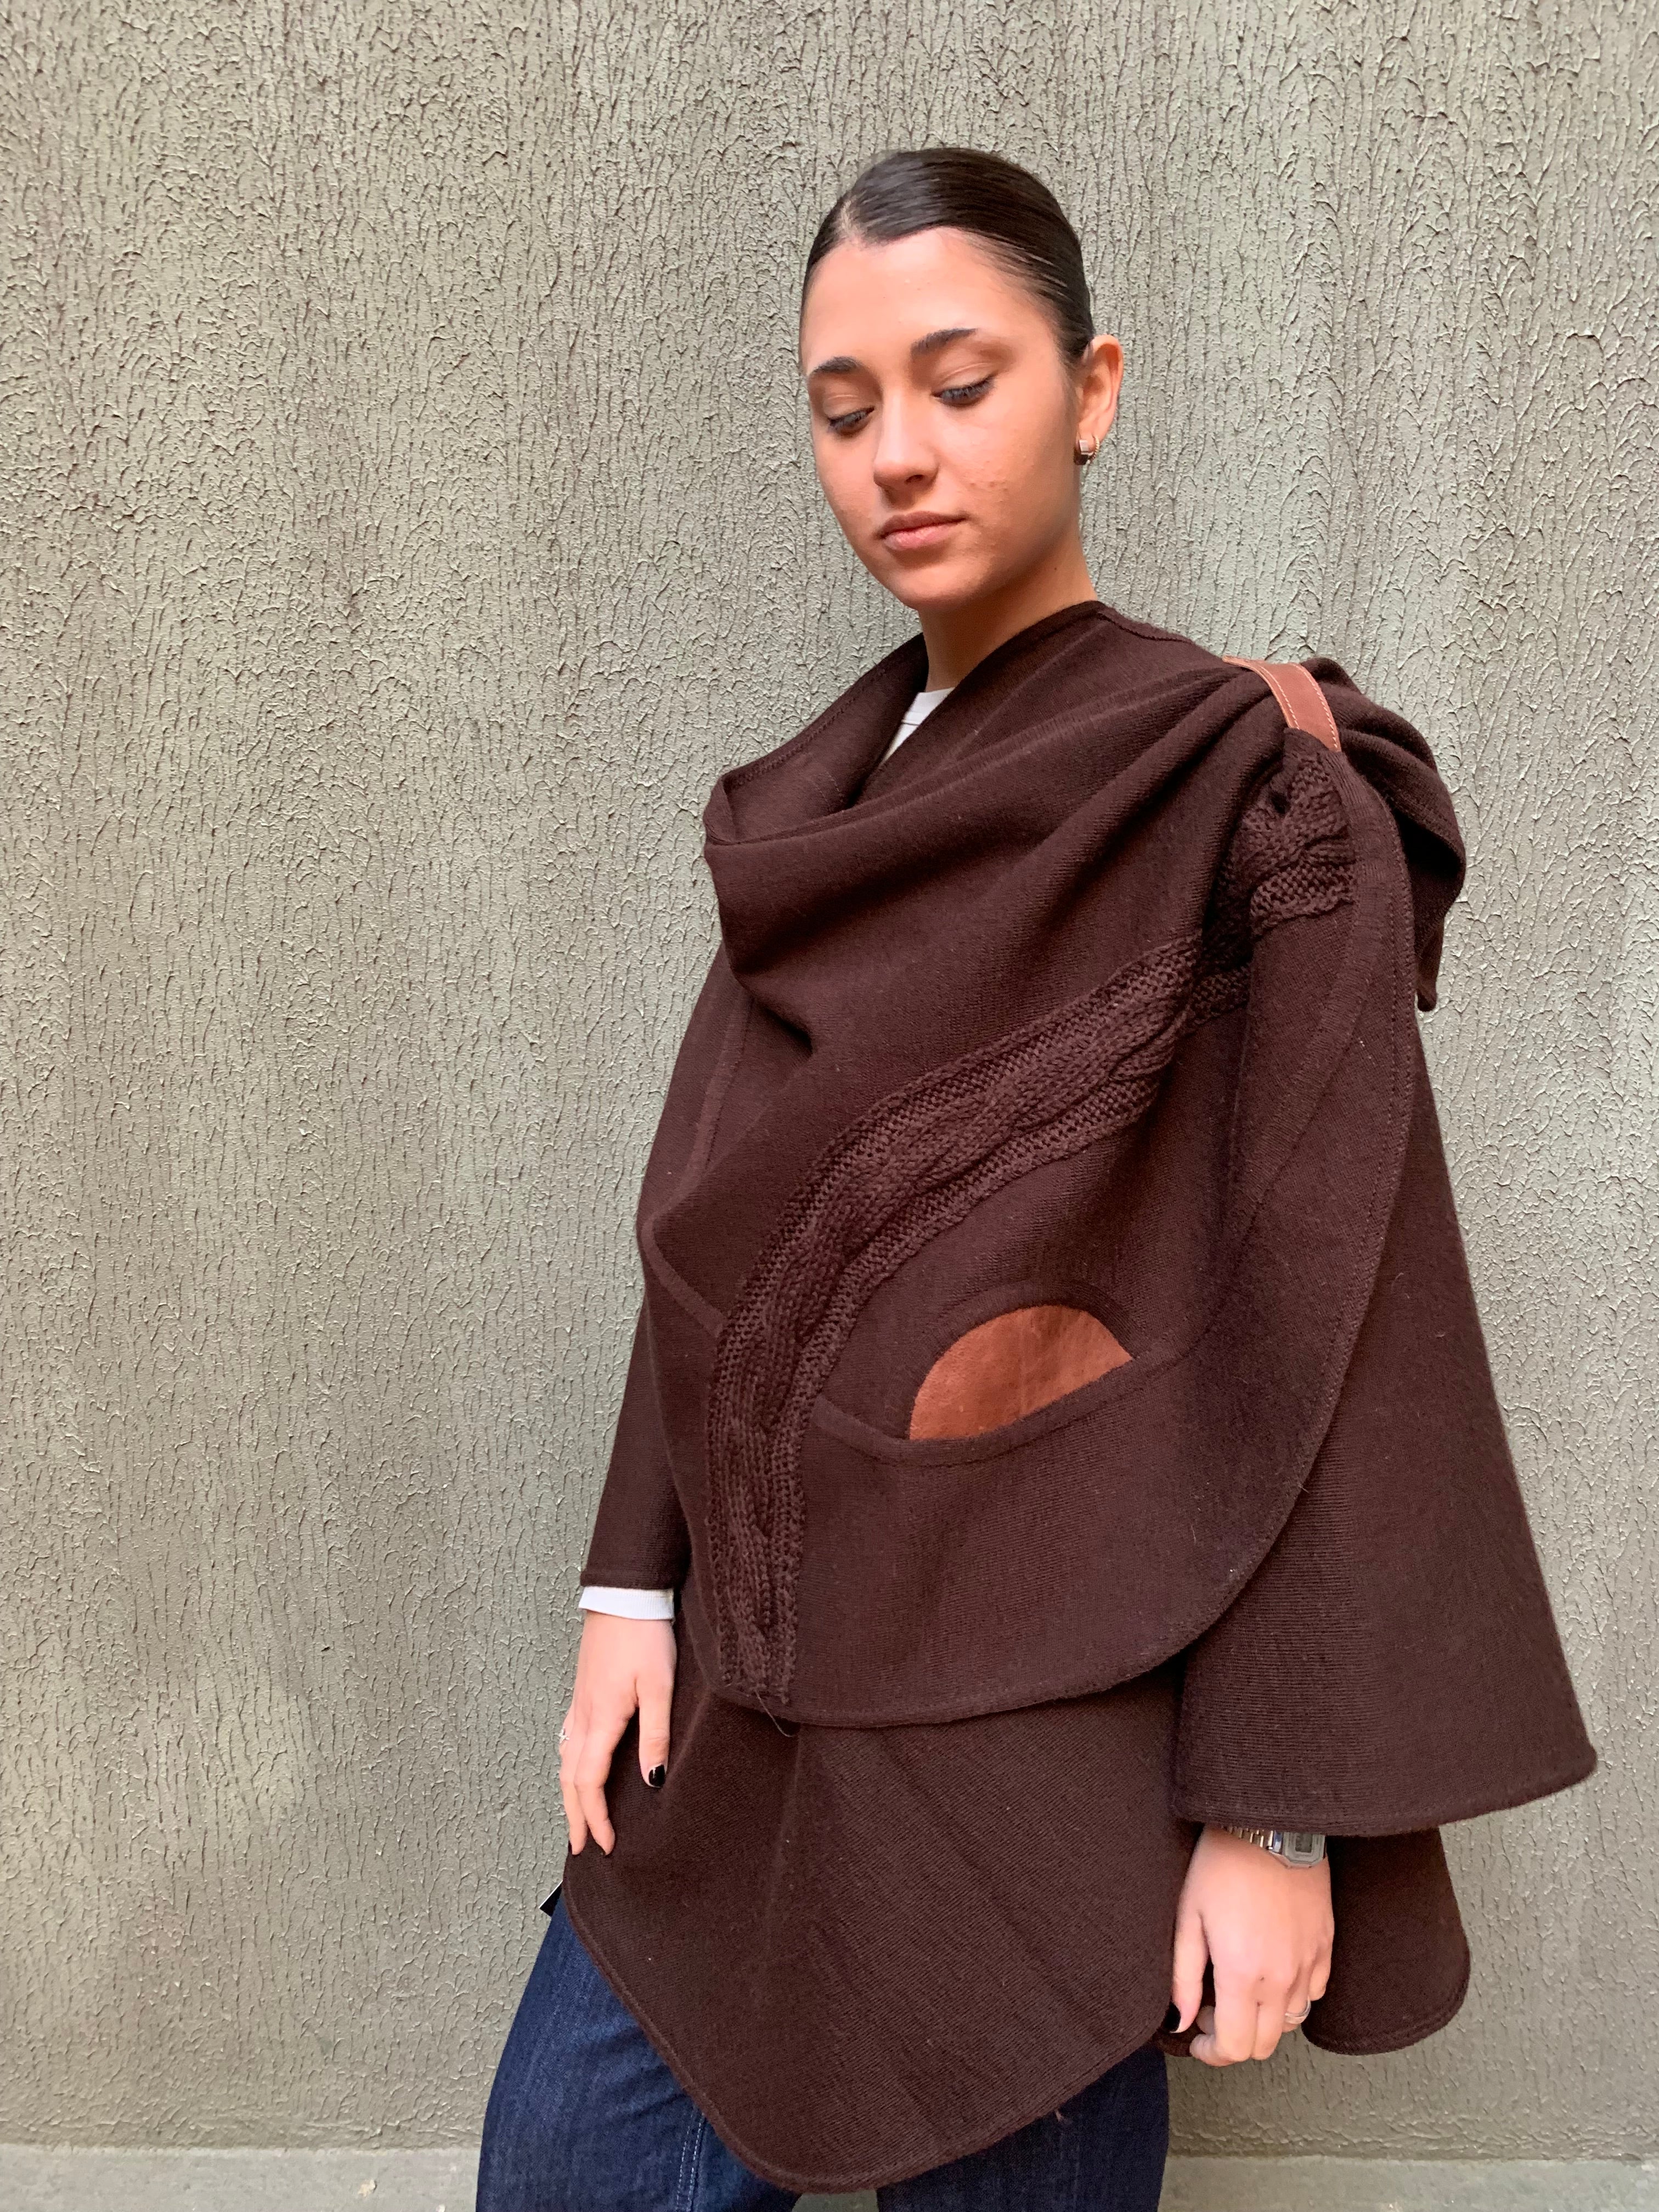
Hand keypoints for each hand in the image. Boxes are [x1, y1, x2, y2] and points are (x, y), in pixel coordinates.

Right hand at [558, 1612, 676, 1855]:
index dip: (596, 1817)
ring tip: (577, 1819)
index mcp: (601, 1719)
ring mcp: (579, 1703)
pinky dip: (569, 1768)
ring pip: (564, 1760)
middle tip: (581, 1848)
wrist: (624, 1594)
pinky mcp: (583, 1691)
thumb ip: (656, 1735)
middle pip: (569, 1778)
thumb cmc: (644, 1636)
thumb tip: (653, 1782)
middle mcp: (583, 1716)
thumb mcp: (659, 1685)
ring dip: (569, 1795)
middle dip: (575, 1816)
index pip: (590, 1782)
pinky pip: (568, 1740)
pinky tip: (576, 1770)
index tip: (605, 1844)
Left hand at [1169, 1826, 1333, 2063]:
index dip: (1212, 2053)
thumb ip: (1183, 1978)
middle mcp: (1281, 1978)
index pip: (1235, 2048)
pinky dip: (1291, 1995)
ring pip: (1289, 2021)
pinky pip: (1313, 1992)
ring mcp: (1309, 1962)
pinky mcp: (1326, 1945)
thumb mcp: (1188, 1918)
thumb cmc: (1222, 1864)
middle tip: (1212, 2009)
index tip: (1197, 2038)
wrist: (1270, 1823)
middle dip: (1234, 2039)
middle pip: (1263, 2044)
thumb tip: (1180, 2022)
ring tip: (1239, 1986)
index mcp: (1243, 1974)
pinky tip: (1270, 1970)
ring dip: (1262, 2018)